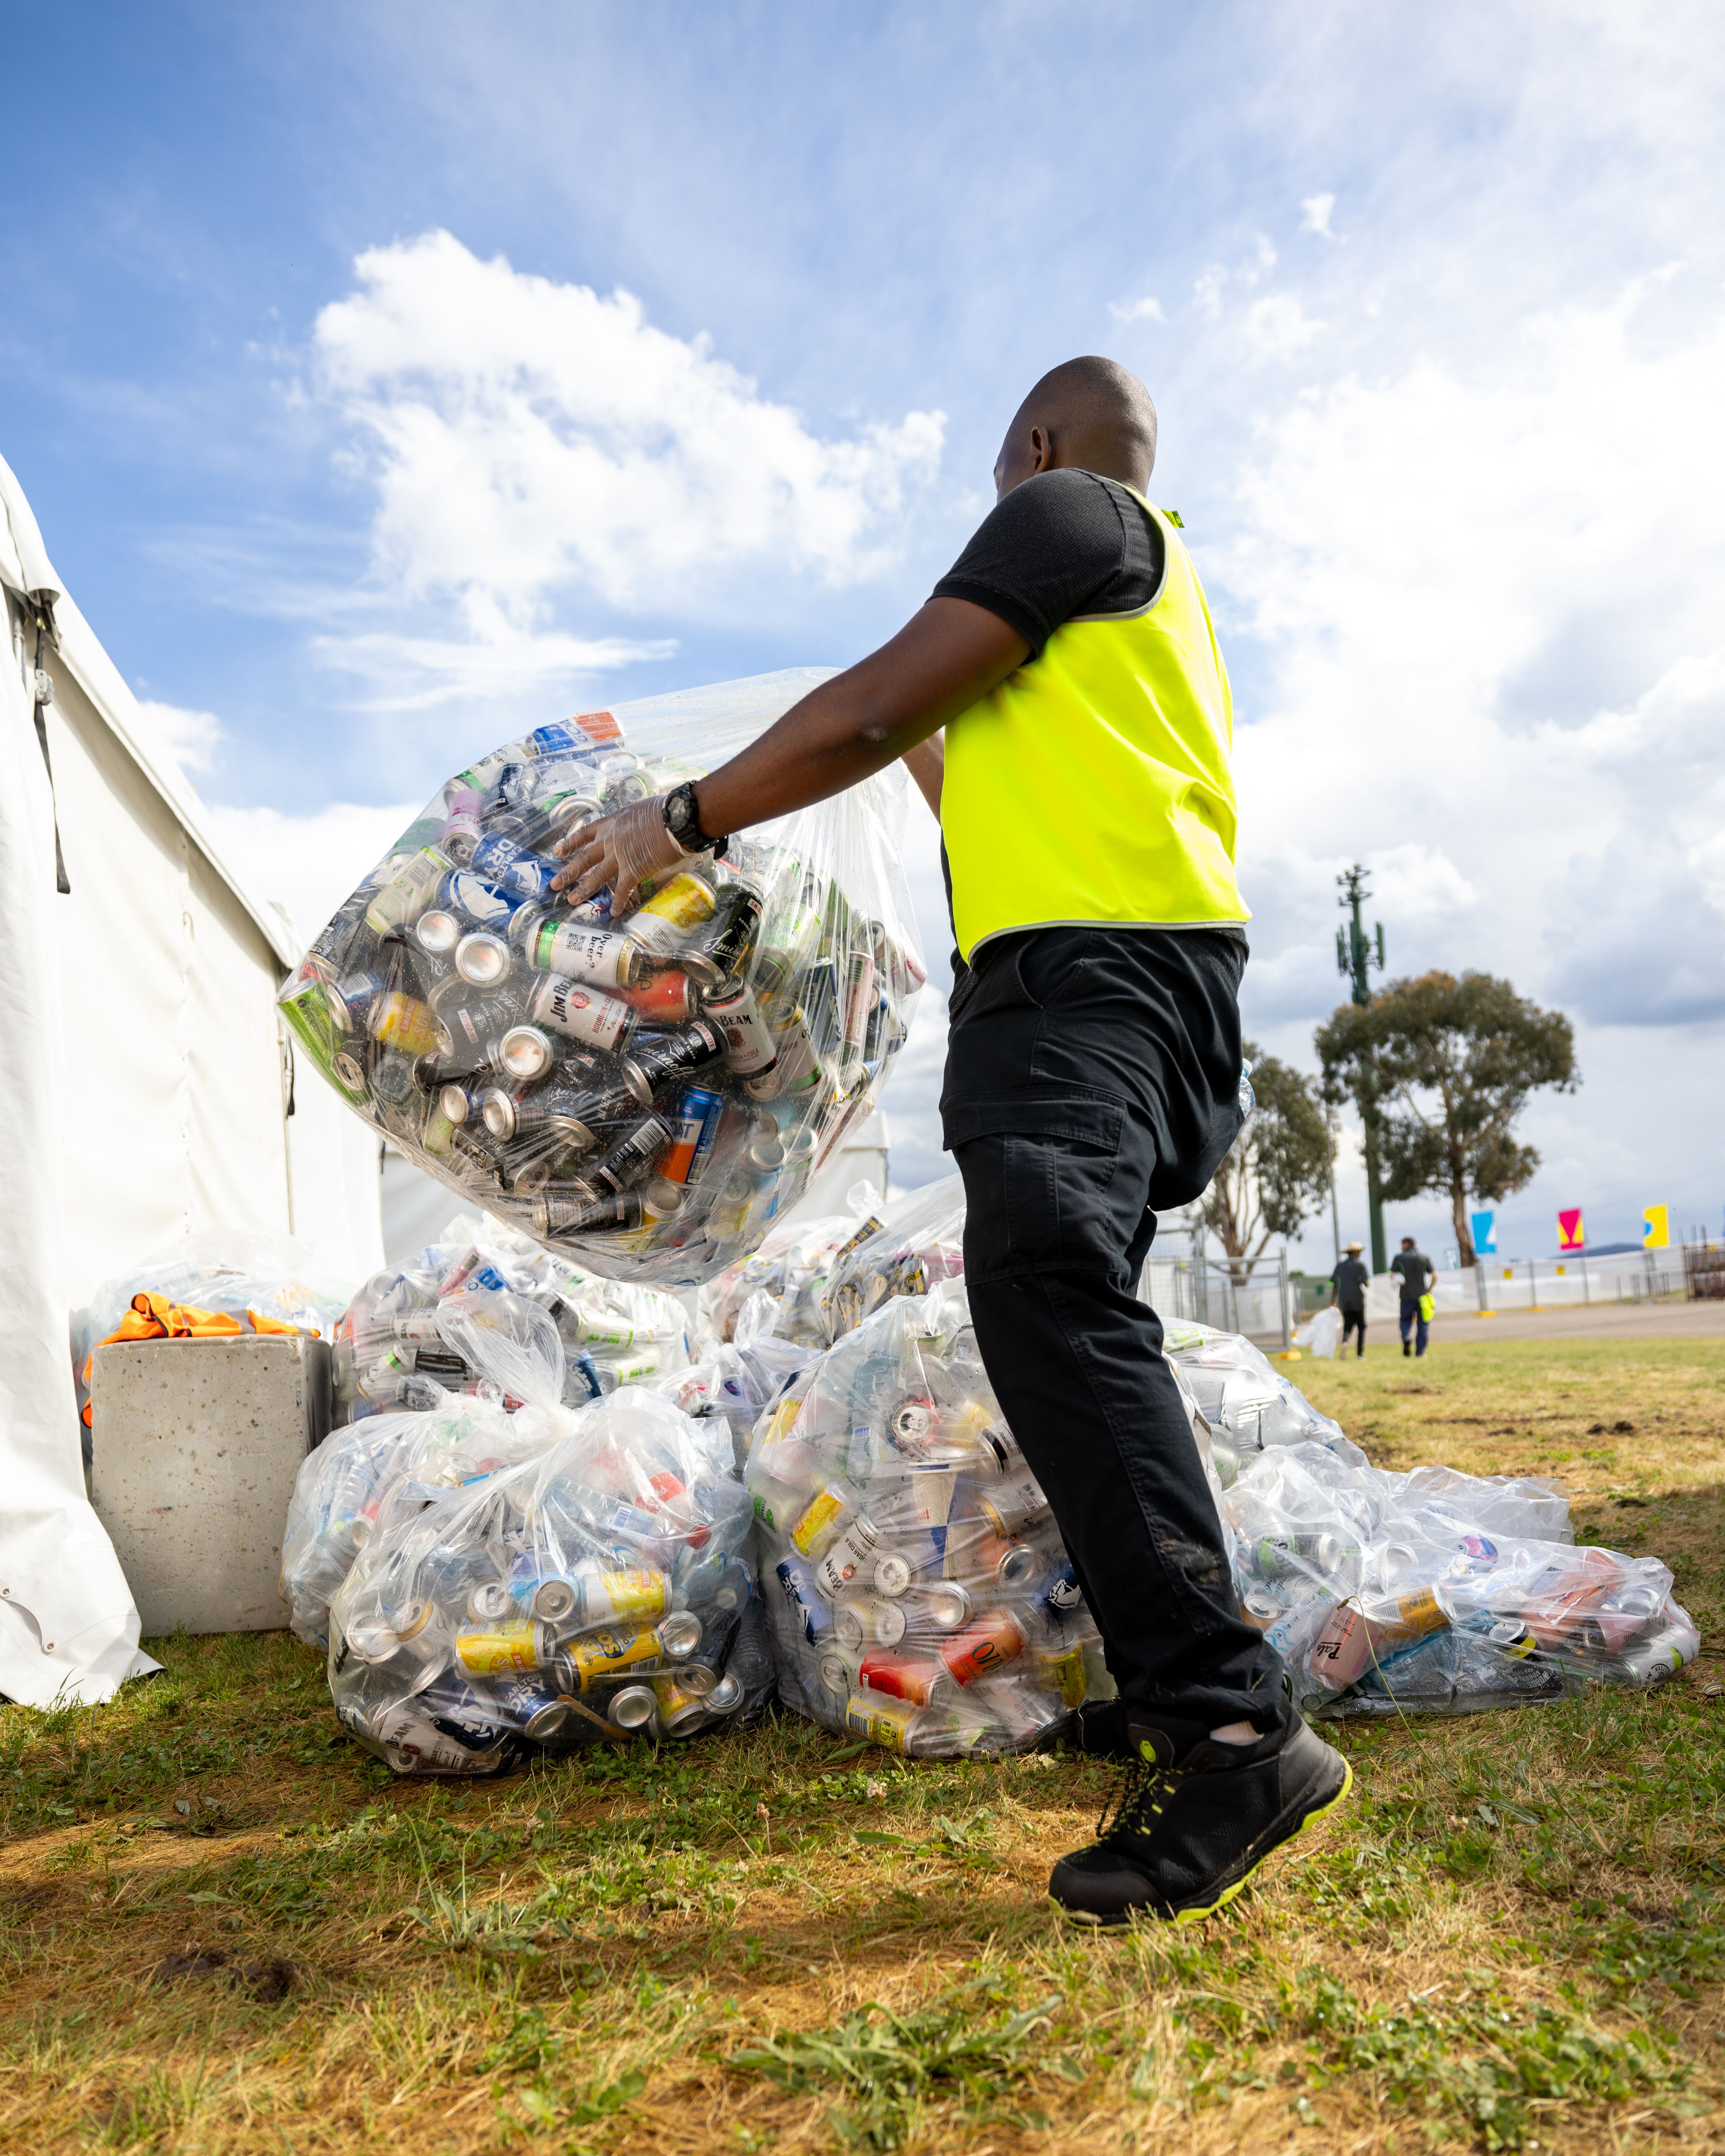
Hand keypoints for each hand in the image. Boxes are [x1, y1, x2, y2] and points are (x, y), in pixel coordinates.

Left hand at [550, 799, 689, 903]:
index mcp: (611, 823)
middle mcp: (610, 840)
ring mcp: (619, 856)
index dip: (569, 843)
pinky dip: (619, 902)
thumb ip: (631, 823)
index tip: (557, 852)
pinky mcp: (633, 870)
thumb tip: (635, 829)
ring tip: (571, 901)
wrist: (674, 819)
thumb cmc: (663, 810)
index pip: (584, 834)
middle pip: (584, 859)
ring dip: (583, 890)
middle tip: (554, 885)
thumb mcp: (639, 810)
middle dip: (568, 872)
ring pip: (597, 876)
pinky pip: (623, 889)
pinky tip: (615, 913)